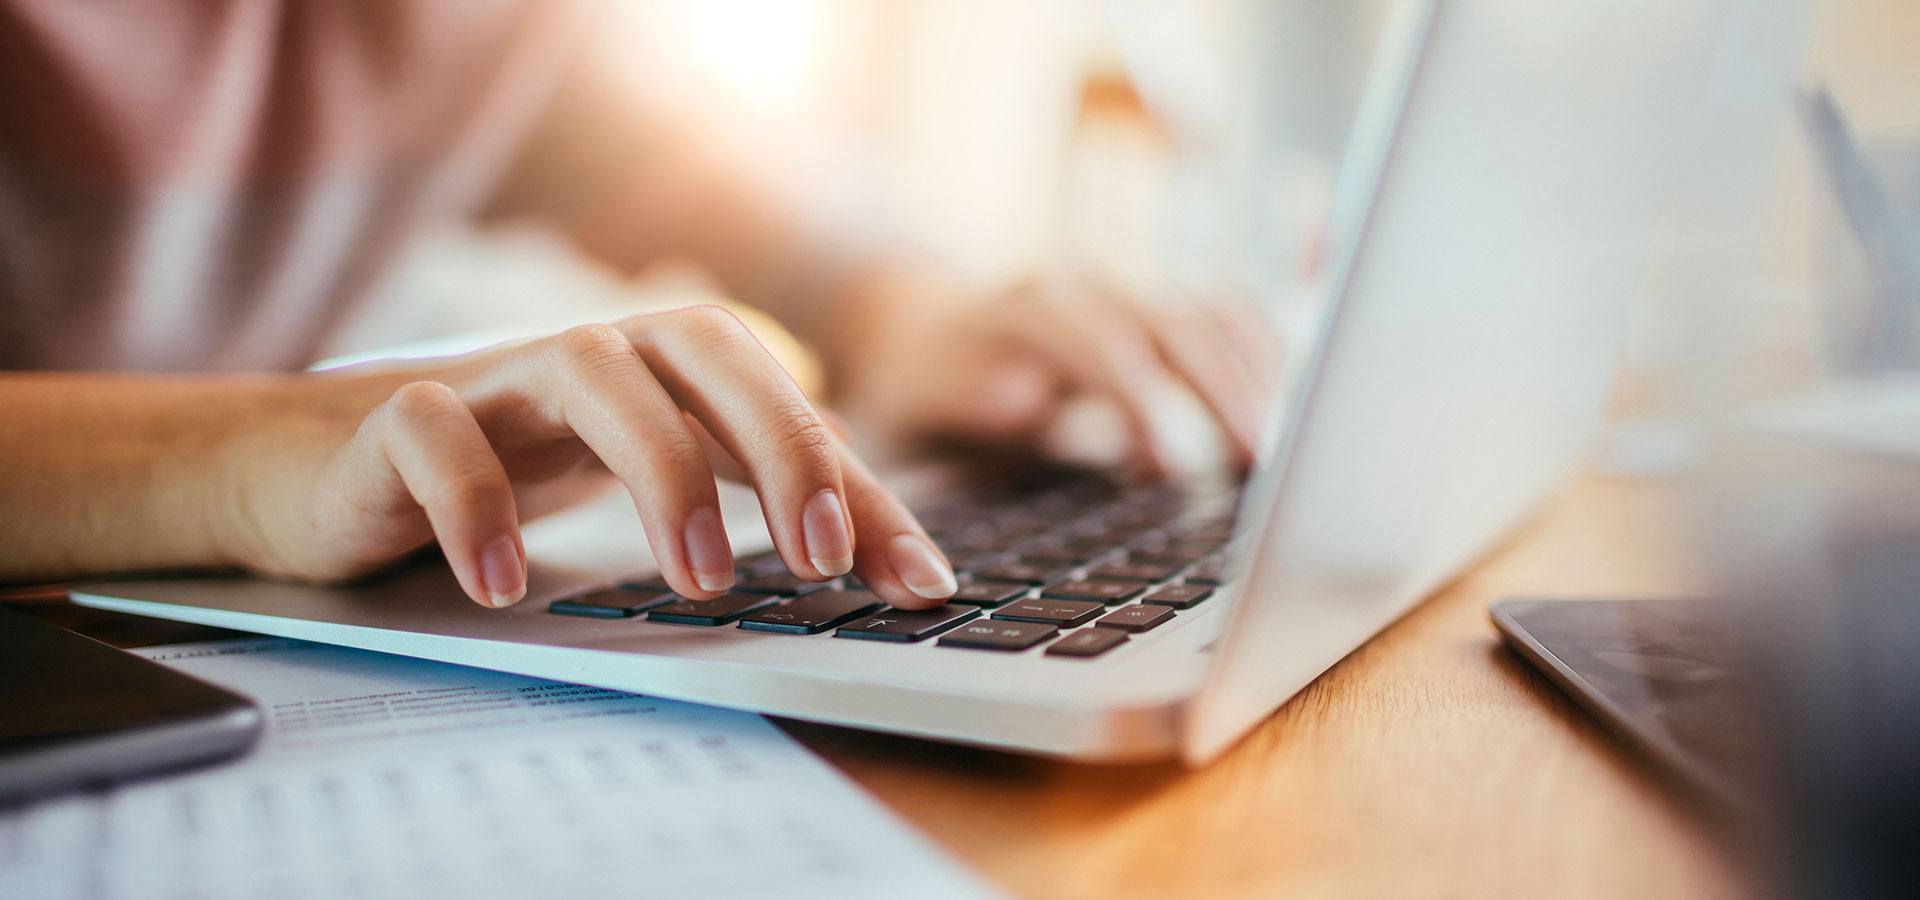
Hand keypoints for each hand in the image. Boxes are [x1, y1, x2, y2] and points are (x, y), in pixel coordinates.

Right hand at [216, 306, 958, 609]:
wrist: (310, 465)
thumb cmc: (505, 469)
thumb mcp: (642, 486)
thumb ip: (760, 512)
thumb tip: (903, 570)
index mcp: (661, 368)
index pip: (785, 403)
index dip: (860, 487)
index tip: (919, 581)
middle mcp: (592, 354)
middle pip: (705, 346)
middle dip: (778, 444)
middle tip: (819, 558)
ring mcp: (493, 377)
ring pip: (590, 370)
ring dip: (659, 470)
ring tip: (699, 580)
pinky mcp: (390, 419)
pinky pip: (436, 432)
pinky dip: (476, 503)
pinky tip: (505, 585)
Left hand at [831, 272, 1282, 472]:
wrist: (917, 332)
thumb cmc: (920, 391)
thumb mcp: (919, 403)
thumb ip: (969, 400)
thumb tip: (1028, 398)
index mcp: (1028, 307)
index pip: (1101, 342)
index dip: (1143, 400)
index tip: (1173, 465)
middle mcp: (1088, 286)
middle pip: (1178, 322)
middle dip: (1224, 392)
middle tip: (1262, 463)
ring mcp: (1130, 292)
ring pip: (1216, 315)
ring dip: (1258, 378)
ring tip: (1289, 451)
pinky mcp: (1159, 311)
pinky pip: (1232, 317)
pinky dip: (1268, 357)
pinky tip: (1294, 410)